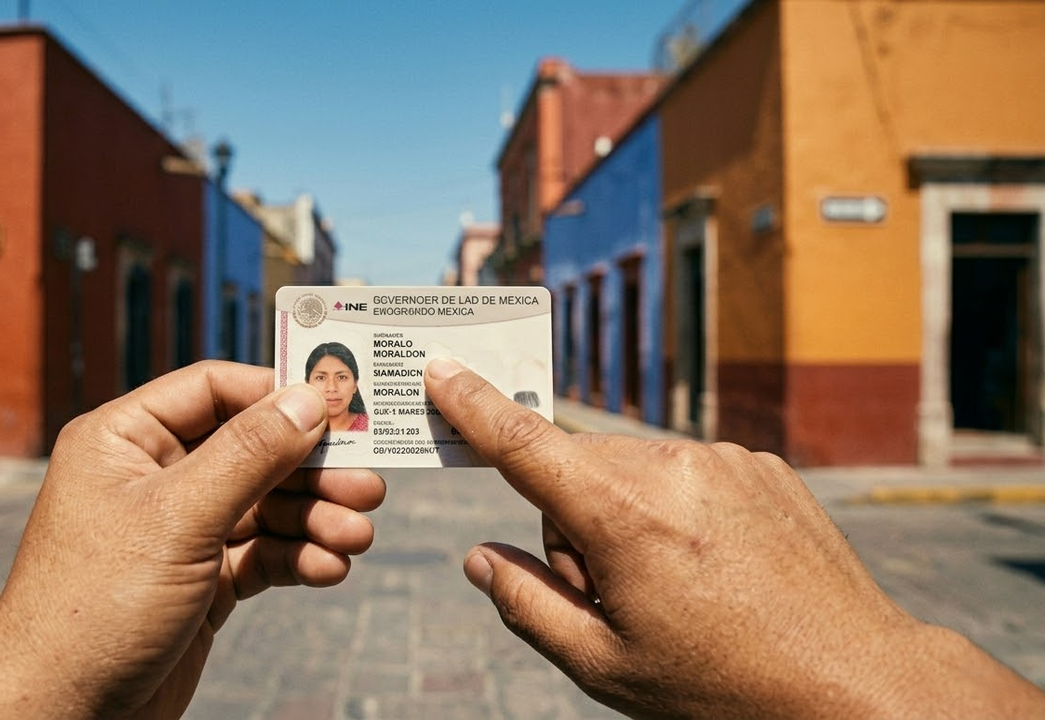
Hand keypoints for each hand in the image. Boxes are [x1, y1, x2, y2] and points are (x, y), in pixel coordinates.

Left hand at [0, 361, 385, 718]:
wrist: (63, 713)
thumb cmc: (94, 606)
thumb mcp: (179, 517)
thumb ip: (249, 454)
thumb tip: (309, 399)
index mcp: (125, 440)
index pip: (214, 390)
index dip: (278, 396)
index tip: (342, 410)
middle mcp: (152, 477)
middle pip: (252, 451)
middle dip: (311, 471)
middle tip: (368, 486)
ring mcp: (178, 530)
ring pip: (264, 505)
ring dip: (314, 519)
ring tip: (357, 537)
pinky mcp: (200, 580)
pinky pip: (260, 553)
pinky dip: (297, 557)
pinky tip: (328, 568)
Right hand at [425, 358, 1044, 718]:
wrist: (852, 677)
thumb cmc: (719, 683)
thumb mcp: (604, 665)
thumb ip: (526, 605)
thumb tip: (479, 558)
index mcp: (624, 517)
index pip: (525, 446)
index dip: (473, 407)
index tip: (440, 369)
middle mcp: (672, 468)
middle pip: (576, 470)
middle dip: (573, 520)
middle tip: (618, 592)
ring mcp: (722, 460)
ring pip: (631, 470)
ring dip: (628, 514)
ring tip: (681, 585)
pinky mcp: (759, 464)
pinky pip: (686, 470)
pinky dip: (679, 508)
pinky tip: (718, 565)